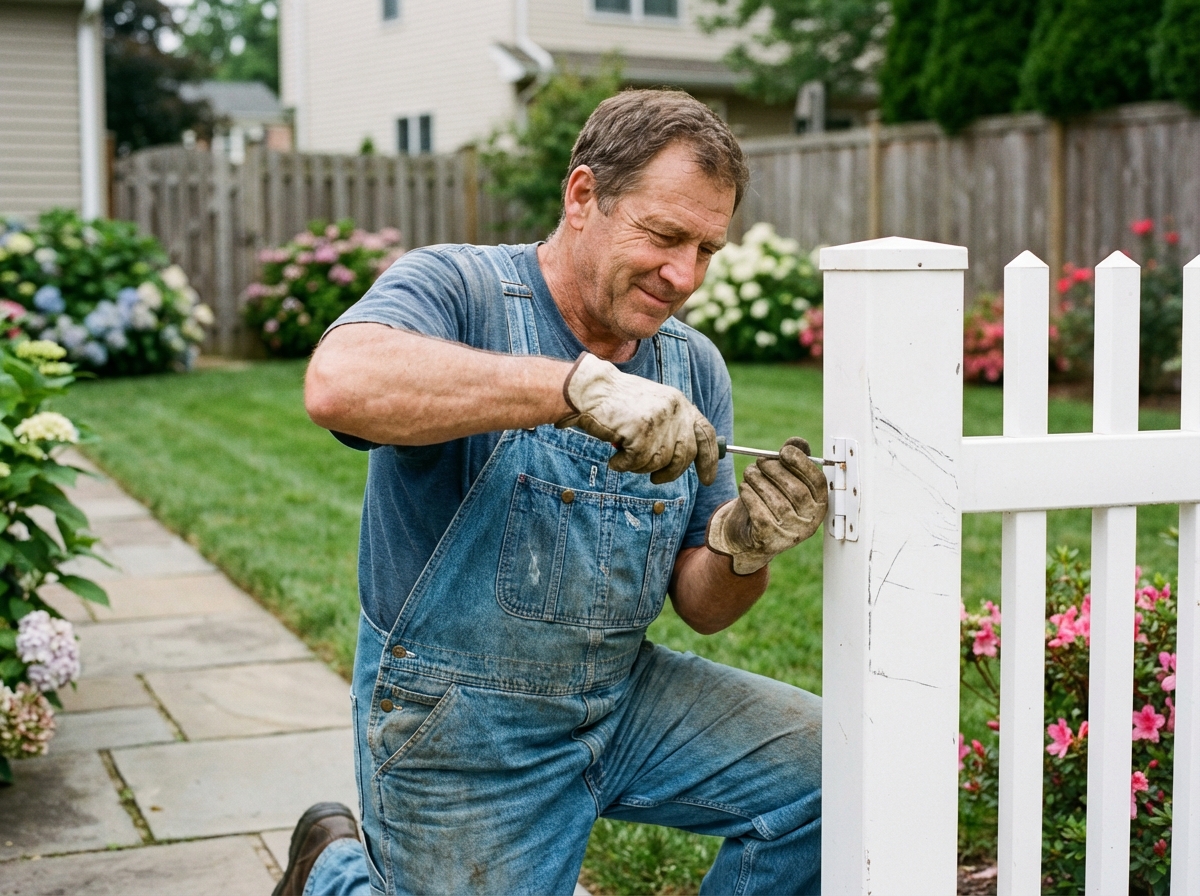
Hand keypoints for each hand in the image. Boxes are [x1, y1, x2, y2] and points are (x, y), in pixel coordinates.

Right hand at [557, 352, 718, 484]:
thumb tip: (687, 457)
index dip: (709, 460)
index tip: (707, 480)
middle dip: (670, 473)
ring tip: (624, 453)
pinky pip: (636, 462)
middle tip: (655, 479)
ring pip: (658, 462)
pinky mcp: (640, 431)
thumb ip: (672, 427)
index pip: (705, 434)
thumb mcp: (654, 408)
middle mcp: (674, 410)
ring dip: (639, 466)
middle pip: (684, 456)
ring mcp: (658, 420)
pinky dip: (622, 464)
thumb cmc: (618, 403)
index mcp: (680, 403)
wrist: (591, 390)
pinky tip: (614, 456)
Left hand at [705, 437, 828, 573]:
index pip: (818, 483)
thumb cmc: (769, 502)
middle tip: (760, 461)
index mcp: (819, 505)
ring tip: (749, 473)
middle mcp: (809, 522)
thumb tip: (797, 442)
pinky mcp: (770, 540)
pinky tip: (744, 488)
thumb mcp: (781, 481)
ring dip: (759, 482)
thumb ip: (791, 462)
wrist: (747, 536)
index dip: (802, 464)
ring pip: (777, 502)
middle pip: (797, 492)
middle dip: (776, 471)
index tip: (784, 450)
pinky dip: (750, 497)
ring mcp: (790, 534)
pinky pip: (761, 514)